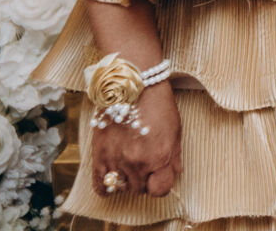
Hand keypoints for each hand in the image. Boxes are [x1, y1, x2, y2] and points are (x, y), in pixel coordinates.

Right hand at [89, 81, 182, 198]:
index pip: (160, 190)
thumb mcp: (175, 128)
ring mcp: (117, 161)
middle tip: (145, 164)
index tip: (160, 176)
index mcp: (160, 157)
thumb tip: (176, 172)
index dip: (161, 184)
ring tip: (130, 164)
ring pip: (122, 187)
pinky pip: (100, 186)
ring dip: (127, 180)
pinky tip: (113, 176)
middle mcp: (138, 163)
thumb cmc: (157, 104)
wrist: (131, 86)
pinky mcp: (99, 157)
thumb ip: (174, 154)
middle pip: (140, 189)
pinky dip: (107, 186)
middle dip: (145, 180)